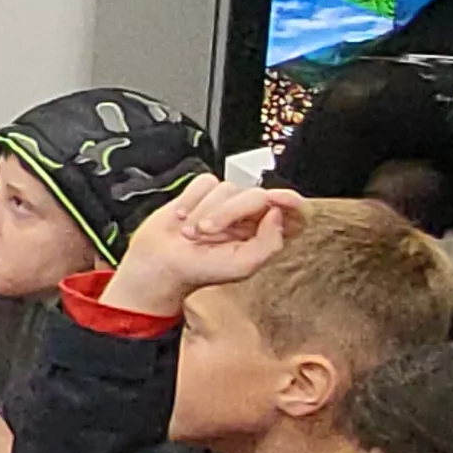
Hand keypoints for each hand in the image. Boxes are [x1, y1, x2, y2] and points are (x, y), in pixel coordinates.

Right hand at [103, 176, 300, 316]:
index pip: (292, 211)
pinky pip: (204, 182)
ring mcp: (224, 203)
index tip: (275, 200)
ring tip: (191, 233)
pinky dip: (190, 200)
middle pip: (254, 195)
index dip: (289, 201)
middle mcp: (248, 216)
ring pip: (226, 188)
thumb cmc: (200, 269)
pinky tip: (183, 217)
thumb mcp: (243, 265)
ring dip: (204, 211)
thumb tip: (276, 212)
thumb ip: (269, 242)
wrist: (160, 264)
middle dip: (226, 214)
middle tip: (206, 233)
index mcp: (264, 234)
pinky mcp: (201, 193)